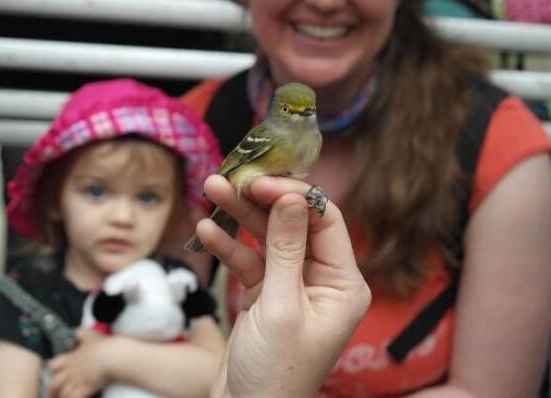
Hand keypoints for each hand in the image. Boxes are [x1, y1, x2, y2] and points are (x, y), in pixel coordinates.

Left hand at [47, 329, 109, 397]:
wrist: (112, 356)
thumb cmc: (101, 345)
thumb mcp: (89, 334)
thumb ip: (80, 333)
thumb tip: (75, 333)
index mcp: (70, 358)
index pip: (53, 365)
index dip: (53, 369)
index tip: (55, 371)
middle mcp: (71, 371)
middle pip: (54, 383)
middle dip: (53, 388)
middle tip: (53, 391)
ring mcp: (78, 381)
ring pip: (63, 392)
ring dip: (63, 394)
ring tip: (63, 396)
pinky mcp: (87, 388)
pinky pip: (75, 397)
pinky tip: (77, 397)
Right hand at [196, 175, 370, 397]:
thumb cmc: (275, 372)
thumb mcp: (281, 306)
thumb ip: (286, 248)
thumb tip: (292, 196)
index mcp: (343, 283)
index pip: (324, 220)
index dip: (294, 194)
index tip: (261, 181)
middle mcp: (322, 279)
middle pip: (293, 223)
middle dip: (260, 201)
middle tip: (232, 179)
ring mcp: (292, 284)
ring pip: (268, 237)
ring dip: (239, 215)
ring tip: (211, 189)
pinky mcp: (266, 292)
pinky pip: (249, 259)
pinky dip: (228, 245)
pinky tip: (207, 230)